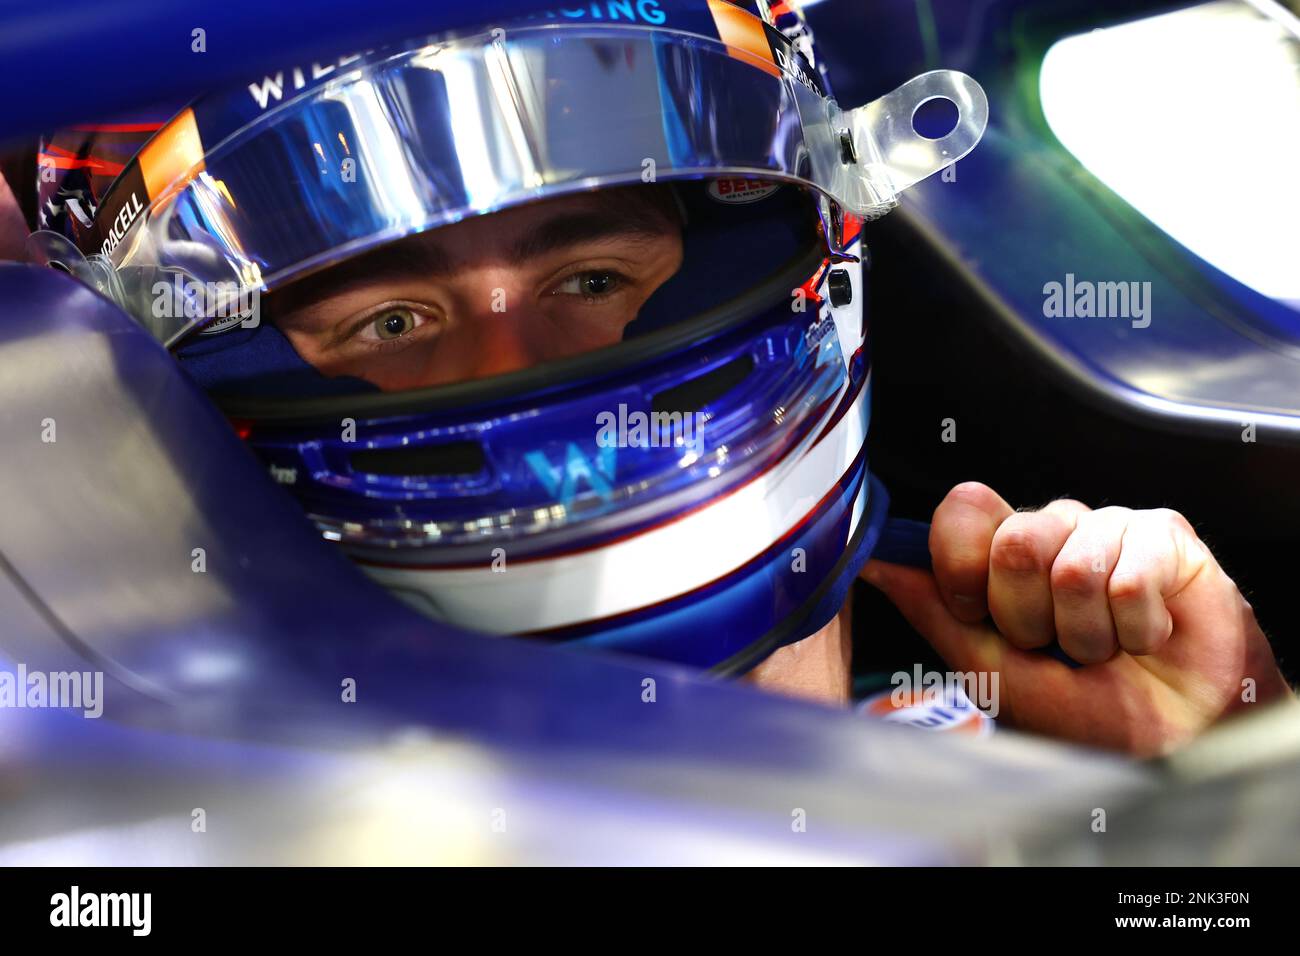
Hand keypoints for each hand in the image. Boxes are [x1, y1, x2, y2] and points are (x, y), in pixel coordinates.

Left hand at [861, 482, 1293, 754]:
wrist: (1170, 737)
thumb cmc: (1081, 707)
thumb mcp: (990, 668)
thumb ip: (933, 610)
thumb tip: (871, 561)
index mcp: (1000, 553)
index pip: (962, 510)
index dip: (963, 566)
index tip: (977, 614)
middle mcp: (1049, 529)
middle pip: (1014, 540)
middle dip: (1029, 617)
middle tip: (1054, 646)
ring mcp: (1105, 526)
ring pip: (1074, 565)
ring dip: (1088, 632)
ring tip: (1105, 649)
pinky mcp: (1163, 534)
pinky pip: (1131, 576)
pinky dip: (1136, 627)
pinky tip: (1146, 636)